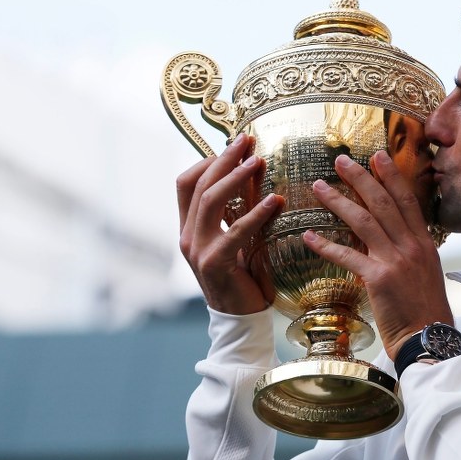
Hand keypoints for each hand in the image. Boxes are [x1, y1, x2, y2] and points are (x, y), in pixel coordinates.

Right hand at [176, 133, 282, 314]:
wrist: (241, 319)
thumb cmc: (245, 276)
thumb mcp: (241, 238)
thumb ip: (240, 211)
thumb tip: (257, 175)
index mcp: (190, 227)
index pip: (187, 183)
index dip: (208, 160)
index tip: (236, 144)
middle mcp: (188, 235)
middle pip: (200, 185)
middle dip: (225, 159)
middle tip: (248, 140)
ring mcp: (198, 250)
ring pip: (211, 202)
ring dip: (236, 178)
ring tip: (259, 161)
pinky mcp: (215, 264)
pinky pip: (235, 231)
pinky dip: (255, 213)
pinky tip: (274, 200)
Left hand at [303, 151, 453, 359]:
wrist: (429, 338)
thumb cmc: (425, 310)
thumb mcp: (425, 273)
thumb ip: (408, 251)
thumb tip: (388, 237)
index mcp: (423, 243)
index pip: (406, 200)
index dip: (391, 176)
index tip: (378, 156)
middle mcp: (411, 247)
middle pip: (382, 203)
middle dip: (361, 178)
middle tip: (341, 160)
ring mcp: (395, 261)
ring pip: (363, 222)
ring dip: (338, 201)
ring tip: (318, 186)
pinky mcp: (377, 279)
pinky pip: (347, 256)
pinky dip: (326, 245)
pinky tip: (309, 236)